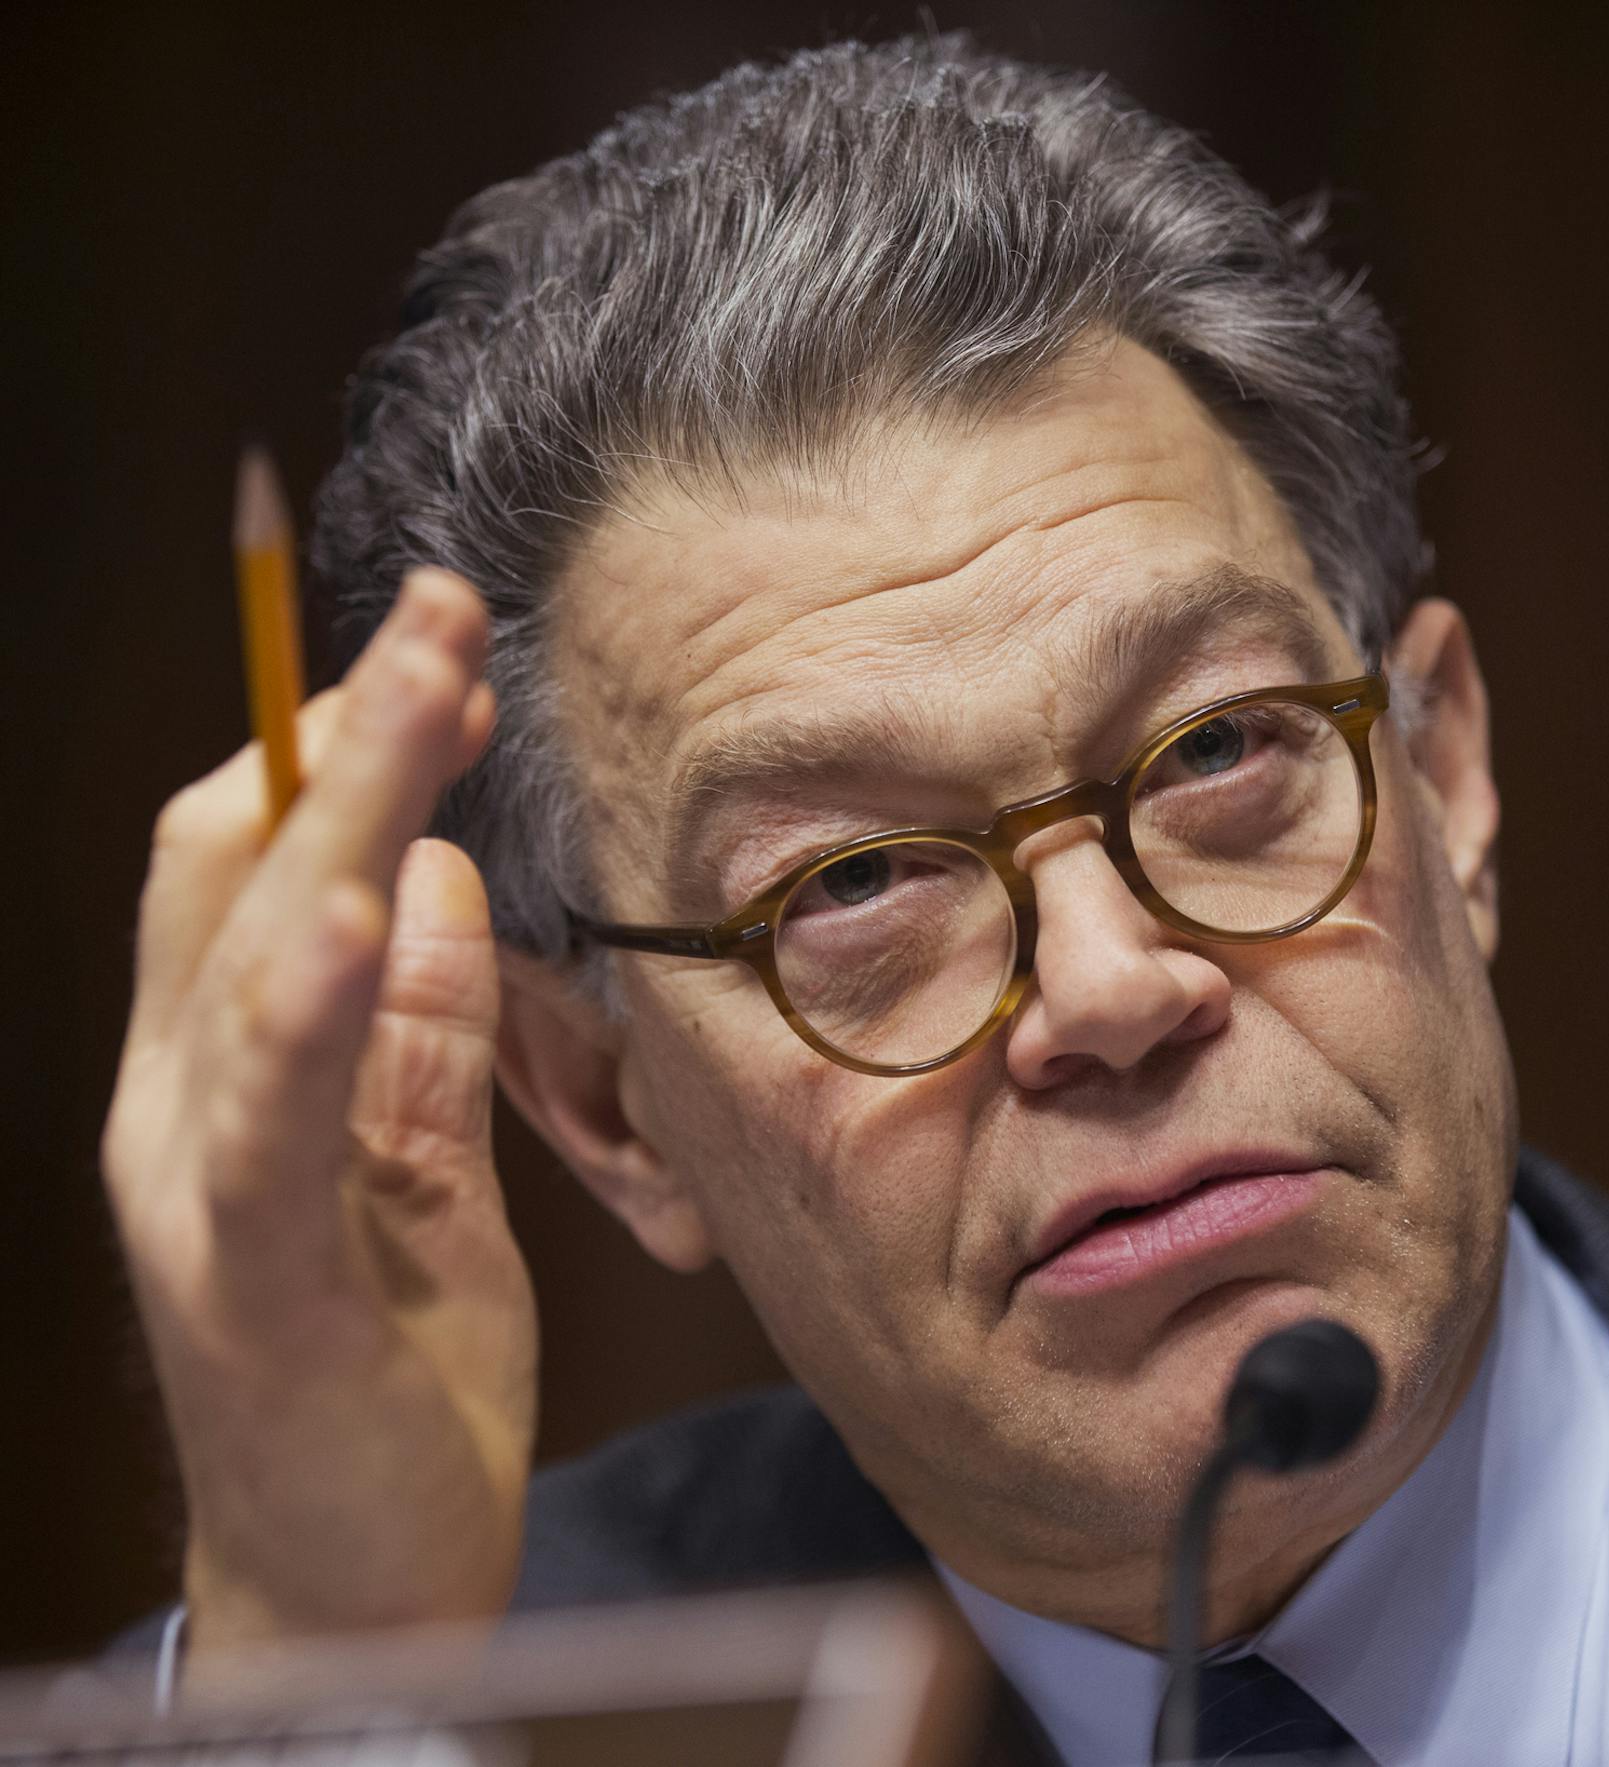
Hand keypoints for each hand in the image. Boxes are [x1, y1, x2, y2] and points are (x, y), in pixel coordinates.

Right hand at [101, 569, 538, 1655]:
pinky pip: (281, 1126)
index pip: (253, 861)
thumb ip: (421, 1035)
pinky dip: (320, 1012)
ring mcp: (201, 1191)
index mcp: (229, 1075)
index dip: (335, 745)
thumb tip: (449, 882)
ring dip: (341, 815)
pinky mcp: (254, 1281)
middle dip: (346, 732)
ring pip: (254, 958)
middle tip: (444, 612)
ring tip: (416, 695)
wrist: (355, 1585)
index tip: (439, 652)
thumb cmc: (385, 1372)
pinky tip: (372, 916)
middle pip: (241, 870)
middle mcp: (183, 1108)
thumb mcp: (422, 1171)